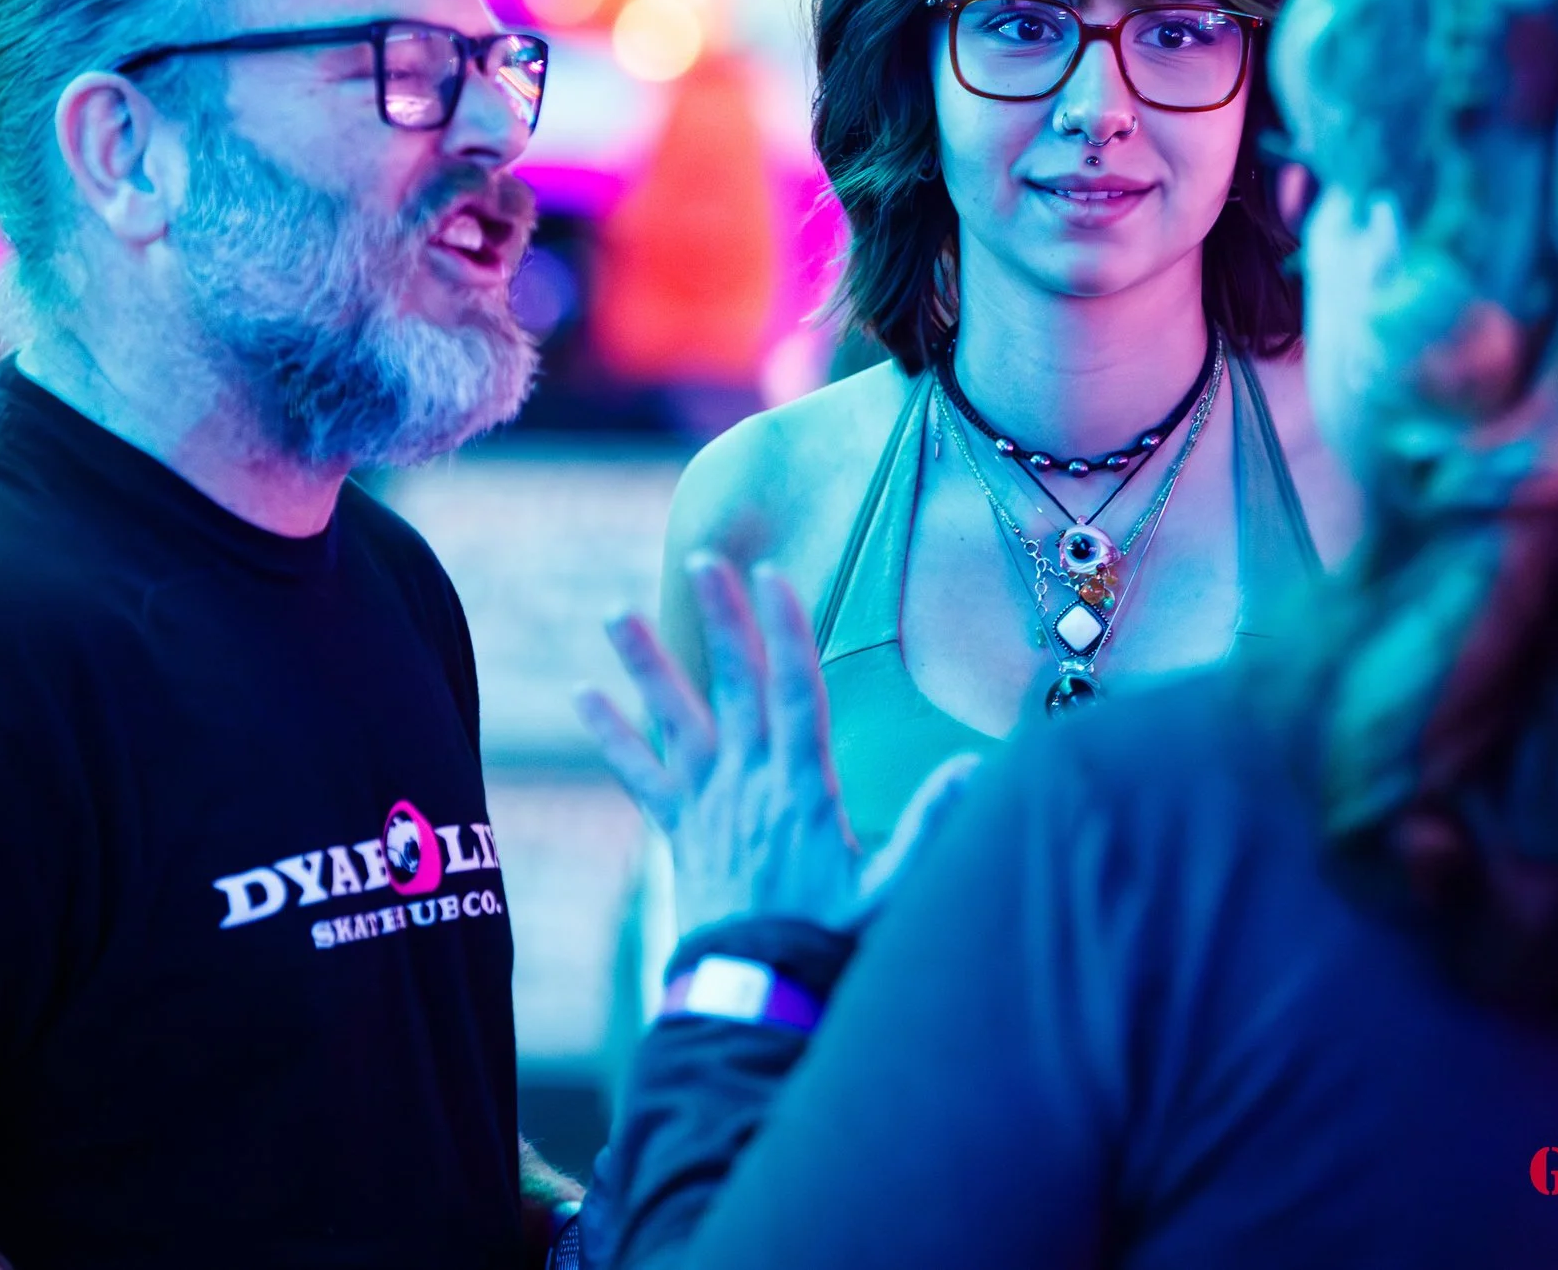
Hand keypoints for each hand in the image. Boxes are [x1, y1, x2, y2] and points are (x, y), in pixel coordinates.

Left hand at [576, 554, 975, 936]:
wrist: (756, 997)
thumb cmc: (827, 943)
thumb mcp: (891, 892)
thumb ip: (931, 826)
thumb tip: (975, 767)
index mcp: (803, 788)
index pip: (797, 691)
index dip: (785, 630)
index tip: (775, 575)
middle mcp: (750, 783)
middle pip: (735, 687)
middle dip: (721, 620)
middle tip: (702, 561)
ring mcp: (708, 803)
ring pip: (675, 719)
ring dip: (646, 662)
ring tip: (613, 610)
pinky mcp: (678, 829)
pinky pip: (639, 774)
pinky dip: (611, 734)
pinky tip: (582, 694)